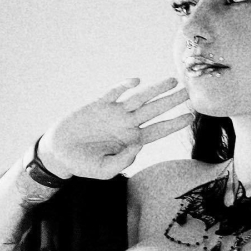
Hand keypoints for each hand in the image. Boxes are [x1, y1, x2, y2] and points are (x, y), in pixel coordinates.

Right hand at [39, 77, 191, 179]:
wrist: (60, 153)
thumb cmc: (84, 164)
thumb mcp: (105, 170)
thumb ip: (123, 161)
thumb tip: (138, 145)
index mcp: (132, 140)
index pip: (158, 130)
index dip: (174, 124)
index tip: (190, 116)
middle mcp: (127, 124)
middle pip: (155, 110)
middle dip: (172, 101)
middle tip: (189, 92)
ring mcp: (114, 113)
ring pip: (139, 98)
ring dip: (155, 89)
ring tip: (173, 81)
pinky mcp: (99, 105)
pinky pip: (115, 92)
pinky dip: (124, 86)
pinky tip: (136, 82)